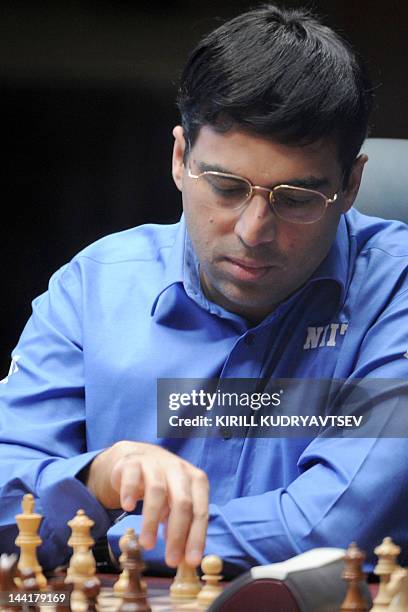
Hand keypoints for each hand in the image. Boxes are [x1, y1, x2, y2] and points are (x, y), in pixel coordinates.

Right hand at [84, 441, 208, 567]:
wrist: (138, 459)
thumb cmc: (163, 487)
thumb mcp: (176, 504)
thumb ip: (182, 526)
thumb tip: (185, 558)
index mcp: (196, 480)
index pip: (200, 511)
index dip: (197, 537)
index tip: (191, 561)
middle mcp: (179, 470)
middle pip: (182, 502)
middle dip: (178, 534)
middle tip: (171, 560)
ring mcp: (156, 464)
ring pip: (157, 491)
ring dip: (152, 521)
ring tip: (147, 545)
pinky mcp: (133, 463)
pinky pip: (132, 477)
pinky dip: (130, 492)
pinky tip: (128, 507)